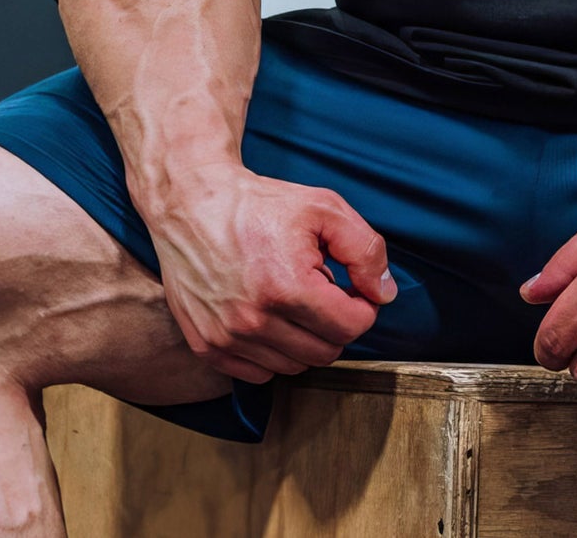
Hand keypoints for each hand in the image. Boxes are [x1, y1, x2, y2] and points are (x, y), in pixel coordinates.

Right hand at [145, 162, 396, 383]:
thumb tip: (384, 293)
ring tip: (293, 298)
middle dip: (335, 322)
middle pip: (325, 351)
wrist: (192, 203)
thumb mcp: (324, 208)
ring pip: (294, 366)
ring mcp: (226, 338)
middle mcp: (253, 321)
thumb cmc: (259, 203)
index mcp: (286, 287)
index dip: (362, 306)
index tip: (351, 287)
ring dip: (304, 338)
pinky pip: (259, 373)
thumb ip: (365, 250)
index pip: (350, 327)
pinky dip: (273, 353)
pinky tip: (271, 316)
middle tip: (323, 290)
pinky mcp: (206, 347)